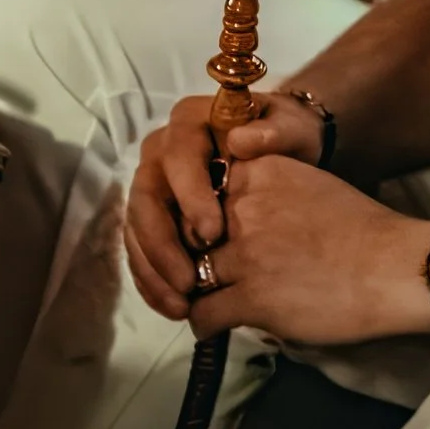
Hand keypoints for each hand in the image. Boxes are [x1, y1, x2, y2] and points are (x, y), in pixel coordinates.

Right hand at [123, 86, 328, 305]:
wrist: (286, 152)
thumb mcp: (293, 128)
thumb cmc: (288, 137)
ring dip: (154, 271)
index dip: (190, 195)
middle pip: (146, 196)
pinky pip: (141, 250)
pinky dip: (154, 280)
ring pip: (137, 229)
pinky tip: (174, 307)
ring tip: (181, 305)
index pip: (178, 155)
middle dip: (163, 244)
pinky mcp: (152, 217)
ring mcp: (152, 185)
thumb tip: (241, 141)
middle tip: (189, 282)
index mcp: (189, 121)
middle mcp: (160, 150)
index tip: (213, 233)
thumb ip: (276, 131)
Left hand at [134, 148, 429, 347]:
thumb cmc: (363, 230)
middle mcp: (245, 206)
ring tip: (208, 302)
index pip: (199, 192)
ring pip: (192, 276)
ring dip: (196, 293)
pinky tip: (216, 325)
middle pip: (188, 235)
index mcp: (259, 171)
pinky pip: (202, 314)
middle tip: (199, 275)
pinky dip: (203, 324)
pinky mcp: (251, 296)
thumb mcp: (308, 186)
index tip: (203, 238)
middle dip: (189, 258)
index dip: (196, 220)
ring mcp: (246, 252)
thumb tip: (228, 219)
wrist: (399, 269)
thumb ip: (265, 193)